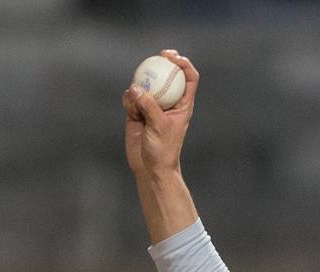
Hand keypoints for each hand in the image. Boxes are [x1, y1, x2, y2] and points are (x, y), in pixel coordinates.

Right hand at [122, 50, 199, 177]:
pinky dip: (129, 101)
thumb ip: (148, 106)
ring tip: (138, 108)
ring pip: (144, 86)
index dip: (184, 64)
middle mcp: (169, 103)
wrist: (150, 167)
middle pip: (167, 76)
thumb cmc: (163, 150)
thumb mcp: (159, 126)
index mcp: (183, 105)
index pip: (189, 79)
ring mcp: (152, 106)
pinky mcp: (137, 112)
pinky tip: (131, 112)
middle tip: (156, 56)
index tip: (173, 57)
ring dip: (139, 90)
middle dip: (161, 63)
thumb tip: (135, 88)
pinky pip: (131, 98)